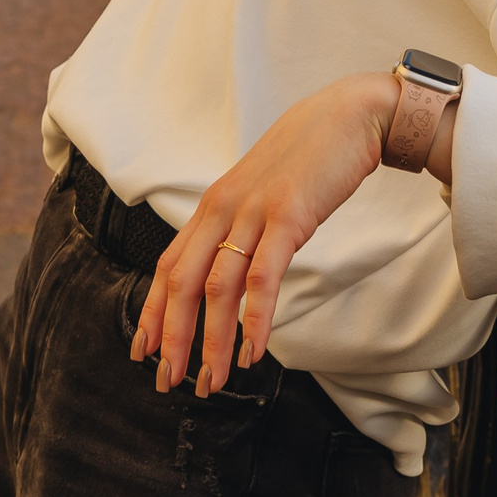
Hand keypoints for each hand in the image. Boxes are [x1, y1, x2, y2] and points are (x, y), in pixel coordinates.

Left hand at [133, 72, 401, 397]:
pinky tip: (254, 350)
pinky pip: (263, 277)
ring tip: (213, 381)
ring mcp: (254, 212)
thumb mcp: (264, 191)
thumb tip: (234, 269)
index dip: (153, 311)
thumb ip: (243, 225)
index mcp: (215, 205)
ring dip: (211, 341)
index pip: (169, 265)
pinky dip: (255, 319)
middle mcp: (224, 209)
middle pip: (182, 283)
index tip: (144, 350)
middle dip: (171, 338)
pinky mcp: (288, 216)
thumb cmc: (311, 155)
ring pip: (217, 288)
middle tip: (168, 381)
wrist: (351, 114)